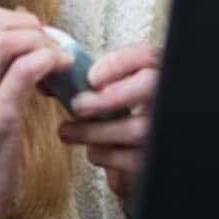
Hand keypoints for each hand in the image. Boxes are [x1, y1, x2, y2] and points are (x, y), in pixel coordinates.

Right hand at [0, 3, 72, 218]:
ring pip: (5, 40)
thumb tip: (14, 33)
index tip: (29, 36)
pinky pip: (25, 70)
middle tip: (47, 46)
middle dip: (28, 26)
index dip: (10, 18)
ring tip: (53, 58)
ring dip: (39, 41)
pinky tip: (59, 69)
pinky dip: (48, 60)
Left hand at [57, 42, 159, 201]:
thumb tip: (51, 77)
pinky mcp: (155, 160)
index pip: (146, 56)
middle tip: (78, 105)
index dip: (120, 63)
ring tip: (68, 131)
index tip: (91, 77)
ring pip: (137, 128)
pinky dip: (104, 154)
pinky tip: (94, 150)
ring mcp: (166, 130)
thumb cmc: (115, 121)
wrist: (133, 162)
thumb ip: (90, 82)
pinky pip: (130, 159)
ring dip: (93, 131)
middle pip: (150, 87)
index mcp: (154, 74)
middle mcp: (167, 99)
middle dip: (110, 97)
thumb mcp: (106, 94)